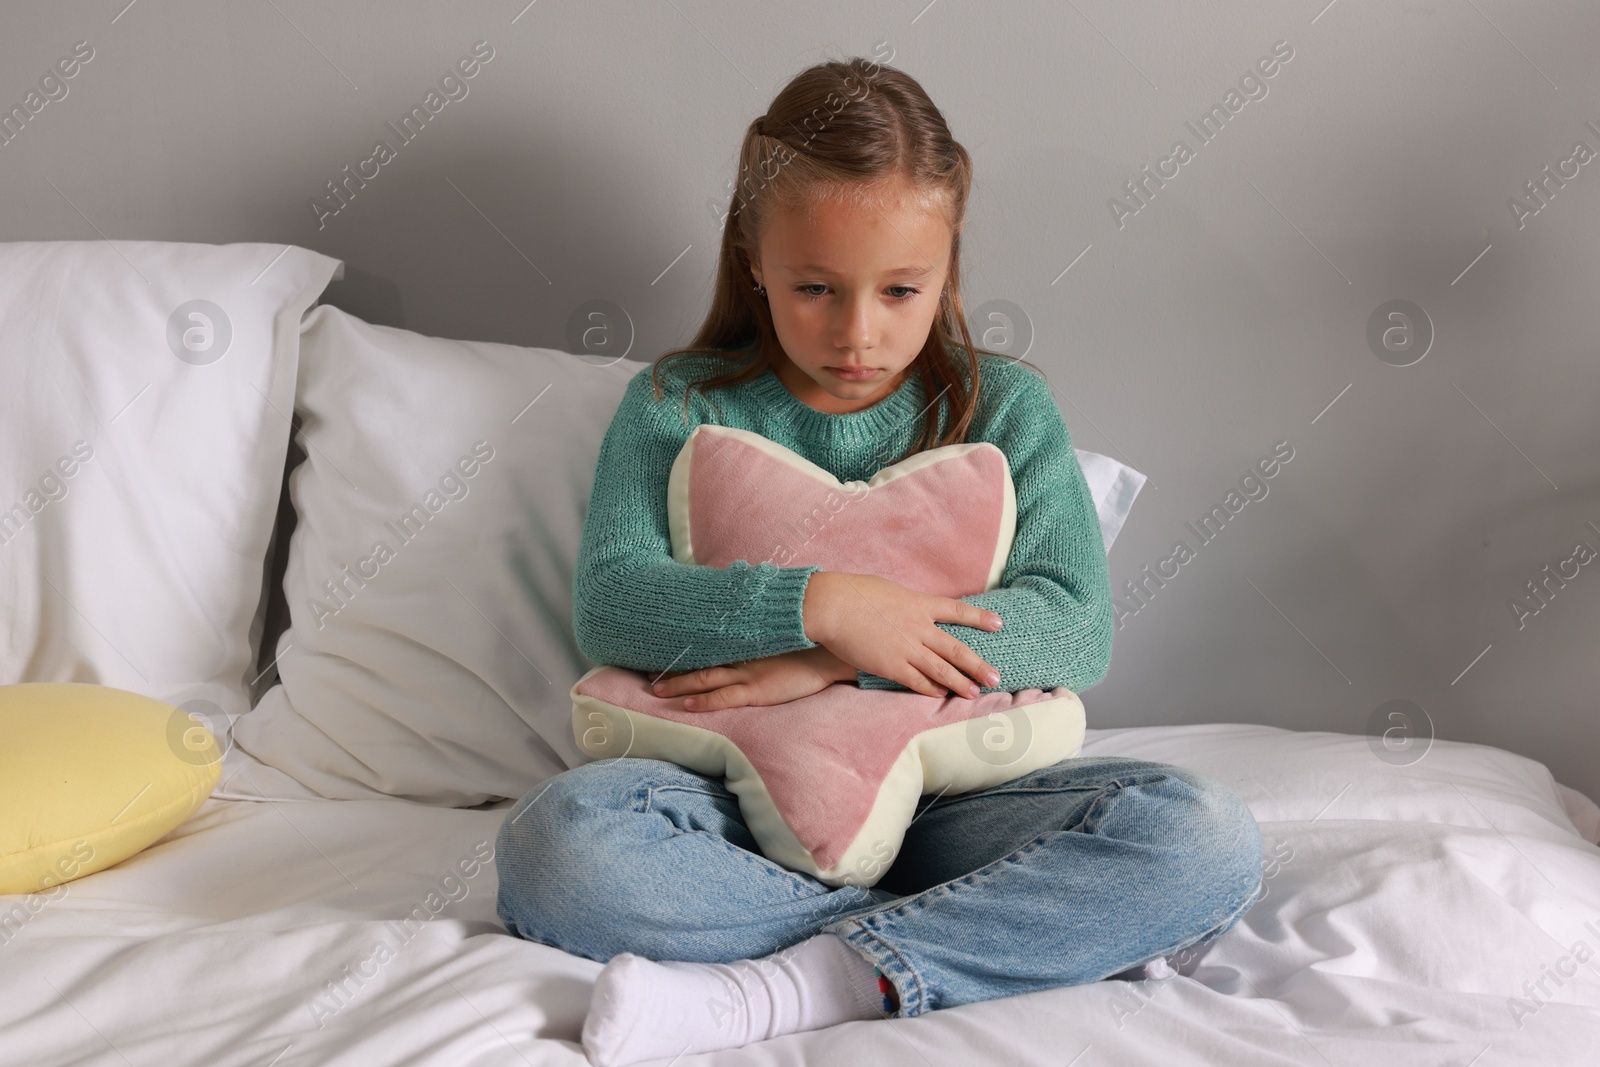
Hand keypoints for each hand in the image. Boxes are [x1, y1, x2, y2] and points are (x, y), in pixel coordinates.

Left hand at [649, 646, 856, 711]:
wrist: (832, 648)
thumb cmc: (811, 640)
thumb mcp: (781, 629)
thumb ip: (763, 626)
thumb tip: (751, 611)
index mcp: (745, 640)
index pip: (707, 645)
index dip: (683, 649)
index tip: (662, 649)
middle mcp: (741, 655)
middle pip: (698, 661)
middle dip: (671, 668)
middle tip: (645, 671)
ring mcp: (748, 673)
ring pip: (704, 679)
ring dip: (678, 685)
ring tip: (655, 689)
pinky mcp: (758, 690)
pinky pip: (725, 697)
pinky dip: (704, 701)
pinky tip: (687, 705)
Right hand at [802, 570, 1002, 698]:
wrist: (833, 606)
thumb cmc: (854, 593)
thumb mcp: (889, 590)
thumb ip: (904, 601)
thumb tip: (911, 605)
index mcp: (918, 603)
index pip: (956, 610)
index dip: (978, 618)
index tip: (998, 624)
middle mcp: (918, 627)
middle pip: (955, 649)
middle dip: (977, 665)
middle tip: (995, 677)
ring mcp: (906, 648)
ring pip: (941, 669)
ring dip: (960, 682)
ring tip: (975, 693)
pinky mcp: (890, 665)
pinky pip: (916, 681)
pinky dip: (931, 689)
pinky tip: (941, 695)